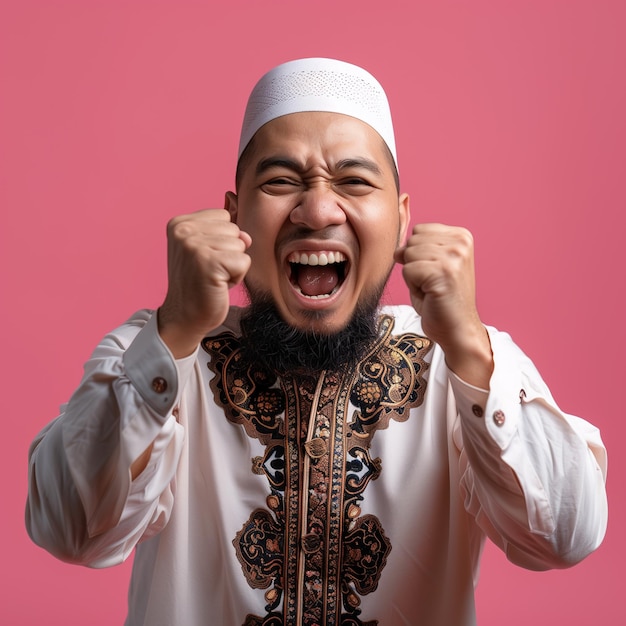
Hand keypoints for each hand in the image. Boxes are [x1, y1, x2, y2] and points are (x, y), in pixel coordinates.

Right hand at [158, 209, 251, 357]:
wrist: (184, 317)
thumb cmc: (198, 283)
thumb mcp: (207, 250)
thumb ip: (225, 234)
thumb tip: (246, 237)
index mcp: (180, 223)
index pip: (224, 216)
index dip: (222, 240)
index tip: (205, 258)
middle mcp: (184, 231)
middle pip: (234, 229)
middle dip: (229, 252)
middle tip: (210, 270)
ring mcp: (194, 246)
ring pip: (240, 245)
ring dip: (233, 265)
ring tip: (213, 277)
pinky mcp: (208, 263)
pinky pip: (244, 262)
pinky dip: (237, 277)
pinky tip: (218, 285)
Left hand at [394, 223, 492, 386]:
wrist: (457, 329)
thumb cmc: (442, 300)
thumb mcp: (431, 265)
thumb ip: (418, 250)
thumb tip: (398, 249)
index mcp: (462, 236)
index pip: (419, 230)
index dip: (418, 254)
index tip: (436, 273)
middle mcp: (461, 243)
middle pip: (412, 241)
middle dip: (414, 264)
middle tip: (432, 283)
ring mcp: (454, 257)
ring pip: (408, 255)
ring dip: (413, 276)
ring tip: (431, 289)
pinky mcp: (443, 272)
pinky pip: (408, 270)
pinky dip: (413, 286)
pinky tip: (430, 295)